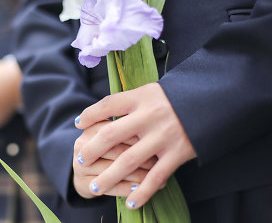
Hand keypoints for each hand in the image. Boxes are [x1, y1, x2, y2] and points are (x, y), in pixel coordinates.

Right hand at [73, 121, 156, 198]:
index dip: (139, 137)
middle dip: (141, 156)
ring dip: (137, 175)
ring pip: (113, 170)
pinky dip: (127, 188)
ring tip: (154, 176)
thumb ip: (129, 128)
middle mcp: (82, 145)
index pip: (118, 130)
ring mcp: (80, 165)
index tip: (157, 141)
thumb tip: (155, 132)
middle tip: (159, 161)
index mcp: (92, 128)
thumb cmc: (107, 149)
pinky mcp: (83, 183)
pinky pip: (109, 187)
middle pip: (116, 151)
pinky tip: (141, 189)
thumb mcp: (113, 134)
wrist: (85, 170)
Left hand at [75, 83, 195, 209]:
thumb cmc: (177, 96)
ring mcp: (162, 136)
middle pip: (110, 135)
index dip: (90, 114)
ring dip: (108, 177)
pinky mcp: (177, 153)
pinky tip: (130, 202)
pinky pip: (154, 177)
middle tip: (79, 161)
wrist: (214, 100)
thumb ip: (130, 102)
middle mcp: (149, 116)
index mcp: (141, 97)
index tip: (79, 124)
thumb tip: (102, 115)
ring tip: (95, 187)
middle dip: (91, 150)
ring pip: (127, 161)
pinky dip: (141, 192)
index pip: (107, 105)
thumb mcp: (152, 91)